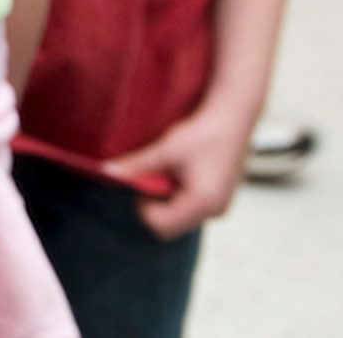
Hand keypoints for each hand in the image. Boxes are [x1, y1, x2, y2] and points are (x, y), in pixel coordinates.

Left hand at [101, 108, 257, 240]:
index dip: (144, 207)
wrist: (236, 115)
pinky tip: (186, 173)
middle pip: (170, 227)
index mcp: (203, 202)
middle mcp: (215, 211)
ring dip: (169, 202)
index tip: (146, 181)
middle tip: (157, 177)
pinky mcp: (222, 201)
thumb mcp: (167, 148)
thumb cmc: (204, 130)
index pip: (160, 225)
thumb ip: (137, 165)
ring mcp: (221, 208)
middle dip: (156, 207)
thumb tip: (107, 171)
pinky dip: (182, 198)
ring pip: (181, 220)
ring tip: (174, 173)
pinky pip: (193, 211)